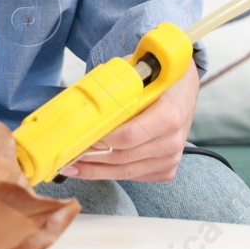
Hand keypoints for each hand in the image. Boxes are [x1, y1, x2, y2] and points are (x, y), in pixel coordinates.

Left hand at [59, 62, 199, 181]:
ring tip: (70, 166)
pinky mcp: (166, 169)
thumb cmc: (159, 78)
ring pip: (125, 171)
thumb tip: (82, 98)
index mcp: (169, 115)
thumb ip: (115, 87)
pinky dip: (110, 173)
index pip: (127, 136)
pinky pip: (133, 176)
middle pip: (122, 156)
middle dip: (91, 158)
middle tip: (65, 156)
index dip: (100, 141)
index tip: (76, 140)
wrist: (184, 88)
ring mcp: (171, 158)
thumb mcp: (138, 73)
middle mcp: (172, 140)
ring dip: (96, 170)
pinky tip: (90, 169)